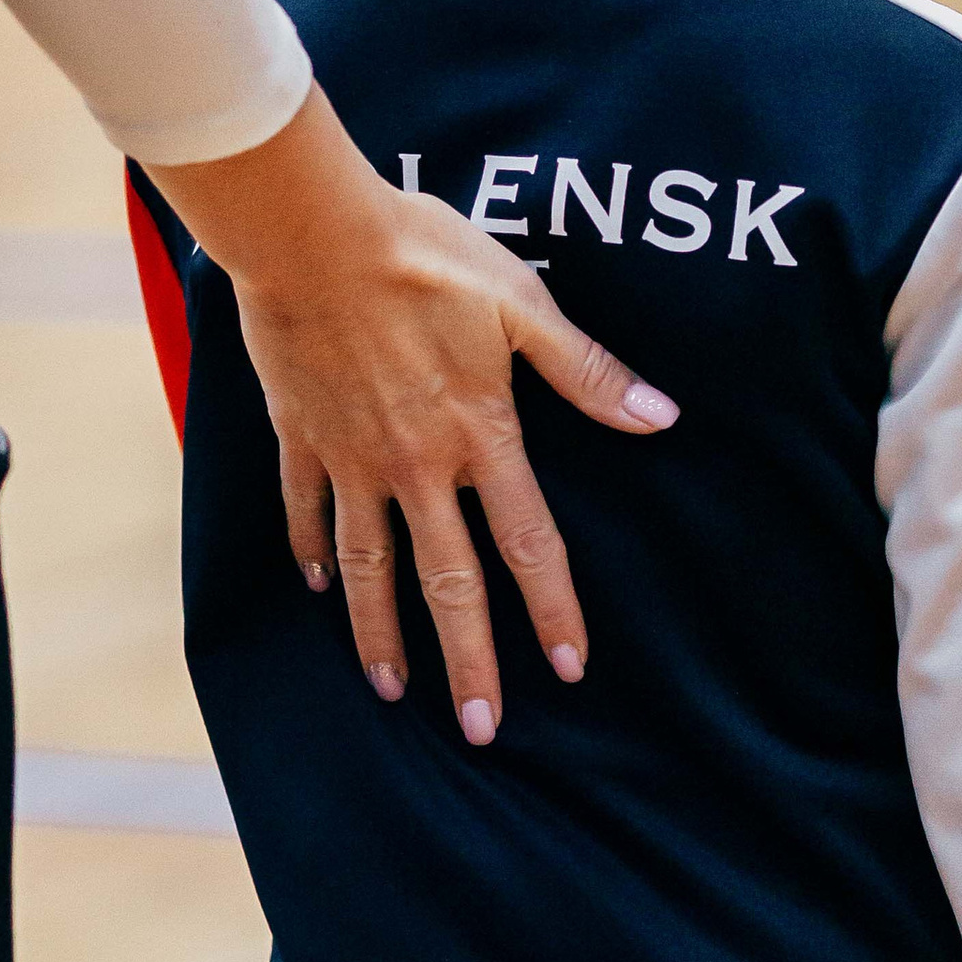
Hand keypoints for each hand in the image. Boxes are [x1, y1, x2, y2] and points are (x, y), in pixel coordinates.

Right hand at [150, 89, 675, 744]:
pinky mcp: (301, 435)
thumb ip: (587, 371)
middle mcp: (416, 466)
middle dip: (467, 662)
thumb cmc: (425, 255)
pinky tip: (316, 585)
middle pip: (447, 582)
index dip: (552, 609)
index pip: (528, 543)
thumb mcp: (523, 303)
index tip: (567, 669)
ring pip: (368, 567)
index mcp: (480, 435)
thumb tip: (661, 417)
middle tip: (480, 728)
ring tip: (392, 689)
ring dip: (381, 633)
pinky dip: (311, 551)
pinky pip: (305, 510)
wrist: (312, 233)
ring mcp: (352, 458)